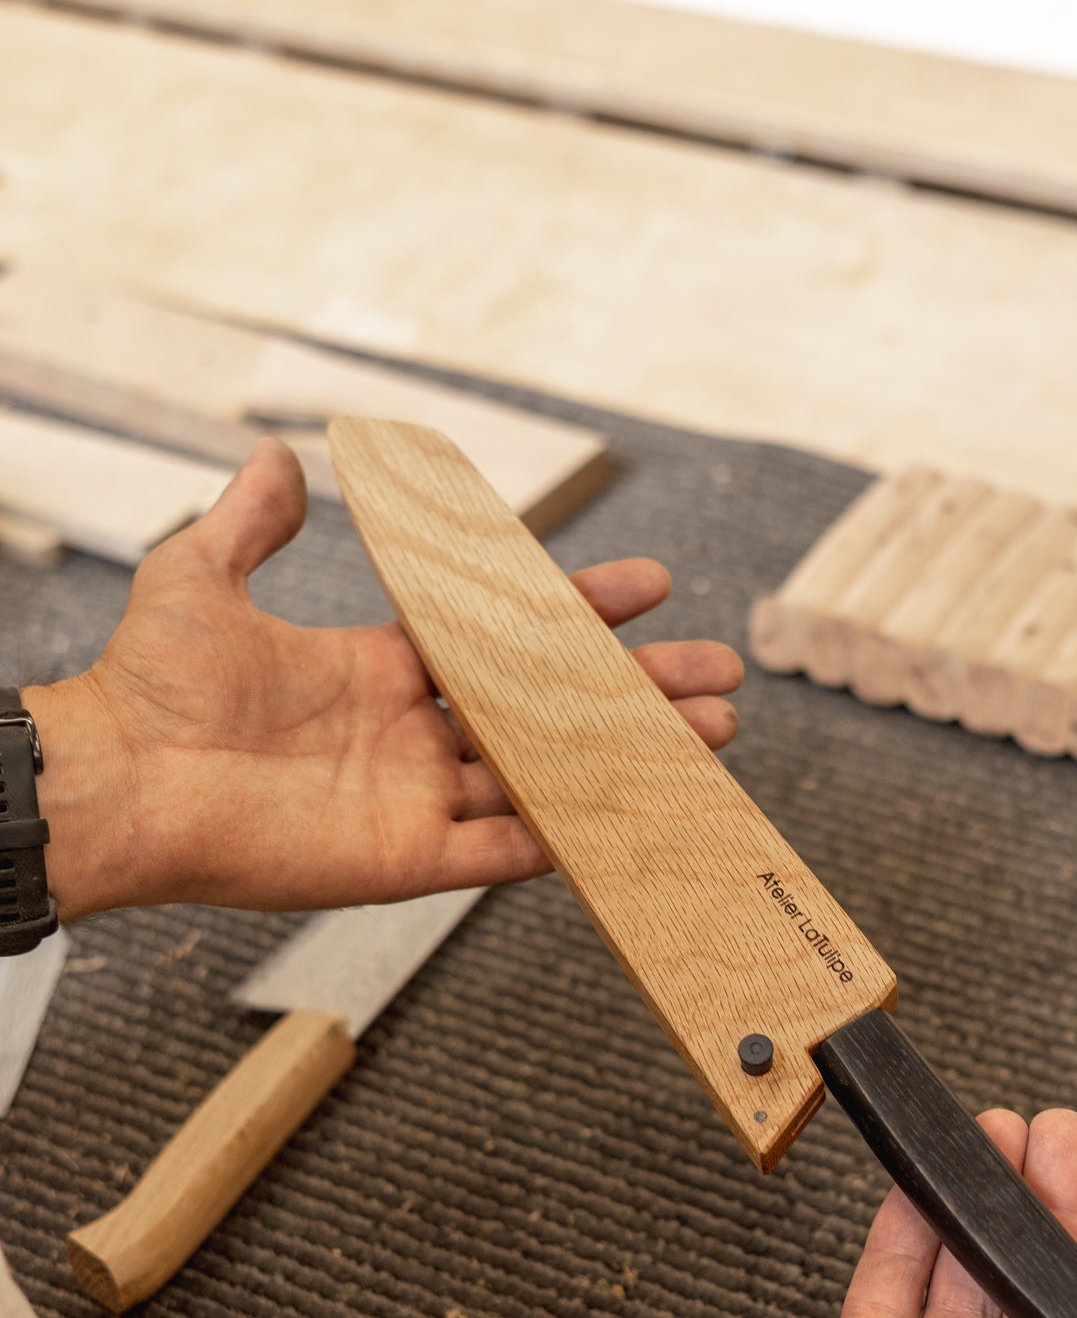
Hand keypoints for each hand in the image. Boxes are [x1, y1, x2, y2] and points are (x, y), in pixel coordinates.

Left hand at [27, 439, 742, 918]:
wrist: (121, 778)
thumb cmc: (149, 685)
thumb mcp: (200, 577)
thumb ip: (250, 523)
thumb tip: (280, 456)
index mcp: (381, 671)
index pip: (501, 635)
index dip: (574, 609)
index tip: (647, 584)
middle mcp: (412, 738)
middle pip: (548, 710)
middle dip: (635, 691)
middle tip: (714, 675)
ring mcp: (417, 801)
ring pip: (547, 778)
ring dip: (629, 758)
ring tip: (710, 737)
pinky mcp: (409, 861)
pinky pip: (507, 852)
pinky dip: (572, 835)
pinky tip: (639, 813)